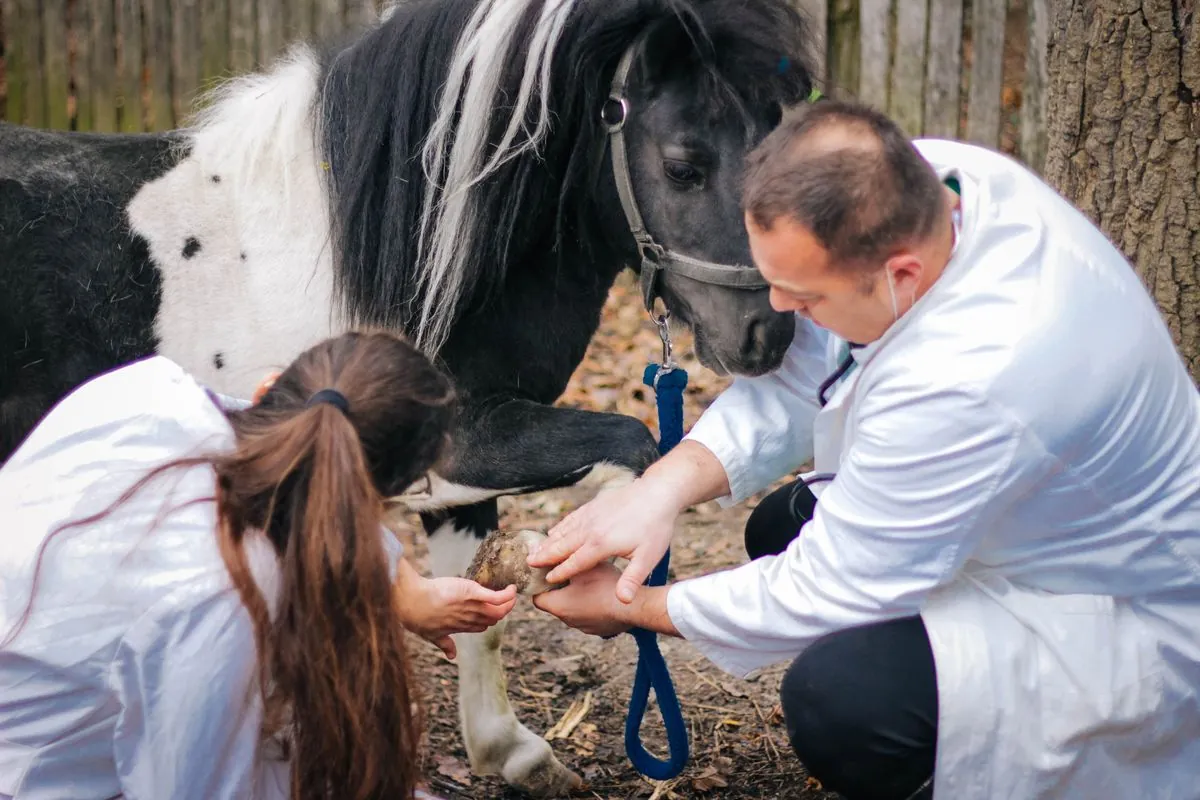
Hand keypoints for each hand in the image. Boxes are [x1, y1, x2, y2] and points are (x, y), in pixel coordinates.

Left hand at [395, 560, 516, 658]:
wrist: (412, 603)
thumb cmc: (417, 616)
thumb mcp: (431, 634)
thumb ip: (444, 643)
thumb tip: (452, 657)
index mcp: (461, 627)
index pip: (482, 626)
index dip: (489, 620)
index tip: (492, 610)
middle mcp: (470, 619)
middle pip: (494, 618)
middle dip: (503, 610)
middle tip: (507, 599)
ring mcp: (473, 607)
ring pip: (499, 610)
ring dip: (509, 602)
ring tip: (512, 593)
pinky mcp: (473, 594)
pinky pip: (497, 597)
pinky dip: (508, 594)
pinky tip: (512, 588)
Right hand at [527, 479, 677, 603]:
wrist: (657, 492)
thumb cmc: (655, 526)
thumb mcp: (648, 557)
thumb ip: (631, 579)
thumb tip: (622, 601)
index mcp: (601, 544)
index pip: (574, 562)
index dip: (559, 572)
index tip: (545, 581)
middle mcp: (591, 529)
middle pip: (562, 545)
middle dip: (544, 556)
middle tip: (527, 564)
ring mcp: (591, 514)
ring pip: (564, 531)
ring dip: (548, 542)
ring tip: (533, 550)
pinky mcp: (594, 505)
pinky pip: (571, 518)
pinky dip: (559, 526)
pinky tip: (553, 531)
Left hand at [532, 563, 633, 637]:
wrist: (634, 607)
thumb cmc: (606, 586)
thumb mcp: (583, 566)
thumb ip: (565, 562)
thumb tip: (552, 556)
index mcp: (558, 606)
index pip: (537, 598)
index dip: (540, 585)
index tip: (548, 573)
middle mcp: (568, 621)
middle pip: (555, 604)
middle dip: (560, 589)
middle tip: (570, 574)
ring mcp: (584, 627)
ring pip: (573, 610)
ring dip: (577, 598)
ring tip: (589, 583)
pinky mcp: (599, 629)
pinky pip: (589, 616)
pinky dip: (591, 606)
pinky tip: (602, 594)